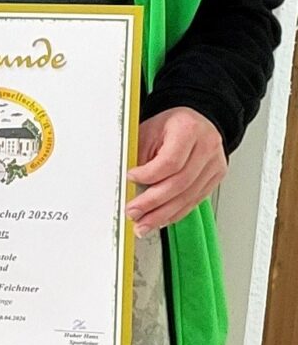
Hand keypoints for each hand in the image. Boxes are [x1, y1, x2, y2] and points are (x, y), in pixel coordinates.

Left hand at [126, 107, 225, 234]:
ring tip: (145, 223)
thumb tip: (128, 182)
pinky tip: (162, 219)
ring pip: (188, 196)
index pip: (170, 162)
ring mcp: (214, 165)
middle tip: (134, 212)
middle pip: (180, 183)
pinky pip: (195, 200)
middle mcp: (206, 148)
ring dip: (164, 214)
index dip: (149, 175)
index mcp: (188, 131)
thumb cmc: (171, 124)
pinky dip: (177, 212)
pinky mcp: (215, 178)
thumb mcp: (150, 130)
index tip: (130, 179)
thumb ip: (140, 154)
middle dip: (153, 202)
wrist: (196, 121)